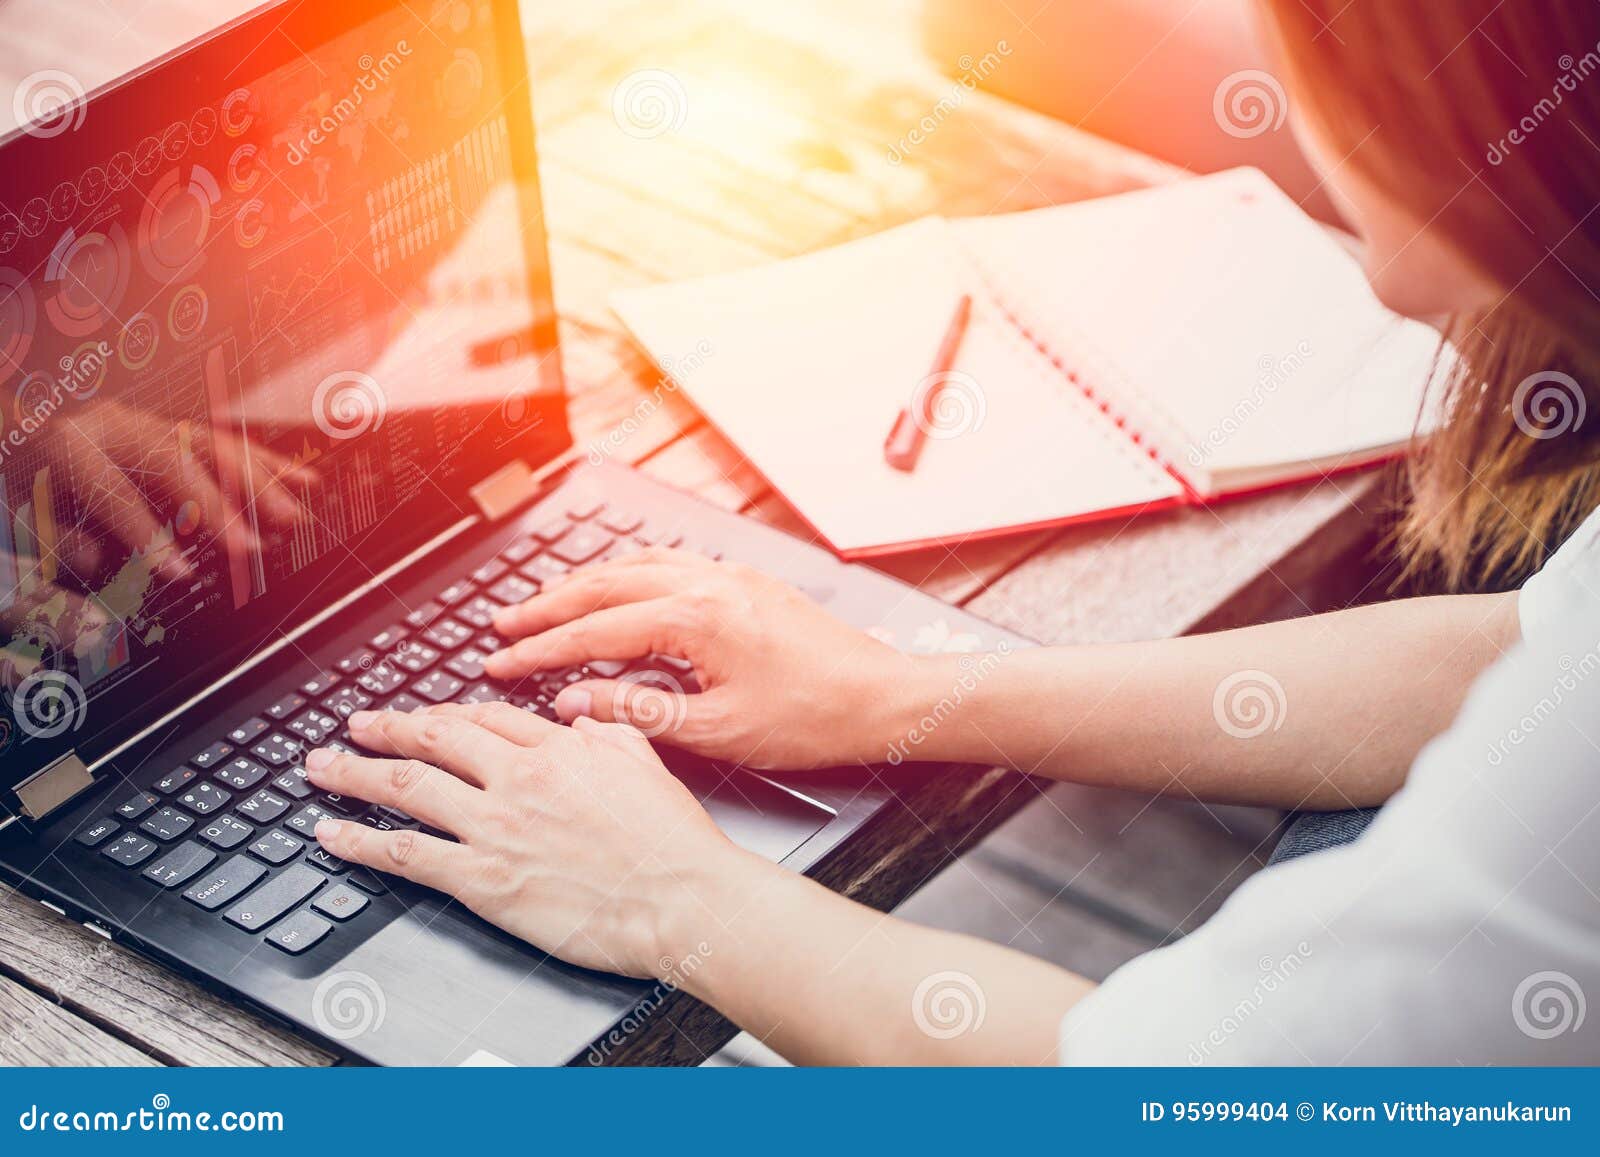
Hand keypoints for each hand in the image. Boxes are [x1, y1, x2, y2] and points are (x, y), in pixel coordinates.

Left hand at [304, 702, 751, 977]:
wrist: (683, 899)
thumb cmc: (673, 843)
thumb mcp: (645, 761)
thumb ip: (606, 731)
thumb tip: (580, 718)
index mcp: (558, 748)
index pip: (483, 718)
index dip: (444, 714)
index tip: (423, 716)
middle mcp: (517, 778)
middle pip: (432, 739)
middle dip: (384, 729)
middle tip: (355, 725)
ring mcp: (495, 827)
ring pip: (405, 788)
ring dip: (355, 775)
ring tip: (324, 768)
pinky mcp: (482, 879)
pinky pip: (404, 854)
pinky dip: (360, 842)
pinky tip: (333, 835)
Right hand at [482, 548, 918, 769]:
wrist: (884, 698)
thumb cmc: (814, 719)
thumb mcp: (718, 731)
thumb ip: (637, 714)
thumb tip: (574, 705)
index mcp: (697, 619)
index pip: (596, 631)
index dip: (541, 650)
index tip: (500, 663)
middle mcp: (710, 584)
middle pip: (606, 584)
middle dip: (548, 606)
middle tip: (503, 625)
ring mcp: (730, 577)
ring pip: (636, 565)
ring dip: (585, 583)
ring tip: (546, 603)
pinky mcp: (747, 583)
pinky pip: (671, 563)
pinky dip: (629, 572)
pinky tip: (619, 586)